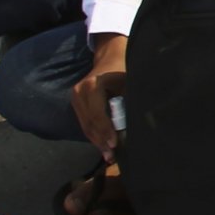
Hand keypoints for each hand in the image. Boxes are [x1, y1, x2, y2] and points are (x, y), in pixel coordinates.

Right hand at [70, 33, 127, 155]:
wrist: (110, 57)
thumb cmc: (124, 69)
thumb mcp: (129, 82)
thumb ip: (130, 101)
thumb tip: (139, 123)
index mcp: (93, 85)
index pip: (98, 114)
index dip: (106, 130)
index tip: (115, 144)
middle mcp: (80, 91)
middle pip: (90, 123)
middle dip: (101, 141)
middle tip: (112, 156)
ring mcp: (75, 97)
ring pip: (85, 125)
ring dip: (97, 141)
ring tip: (109, 156)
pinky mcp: (75, 103)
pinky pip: (84, 122)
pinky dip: (94, 135)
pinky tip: (103, 146)